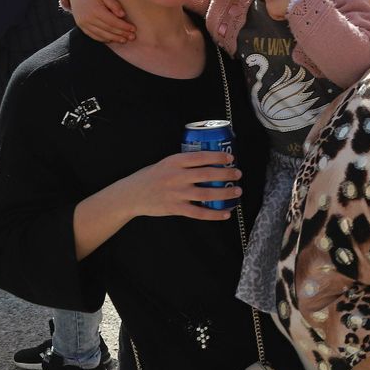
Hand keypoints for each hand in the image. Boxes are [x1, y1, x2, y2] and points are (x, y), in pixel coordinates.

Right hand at [73, 0, 135, 43]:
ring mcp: (84, 24)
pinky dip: (103, 39)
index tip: (133, 29)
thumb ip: (114, 4)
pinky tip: (112, 40)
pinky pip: (94, 36)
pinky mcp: (82, 27)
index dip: (124, 26)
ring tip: (124, 40)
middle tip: (132, 37)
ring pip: (101, 35)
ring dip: (114, 39)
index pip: (113, 21)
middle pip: (108, 29)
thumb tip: (122, 15)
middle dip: (121, 34)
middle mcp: (89, 19)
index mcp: (95, 10)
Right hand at [120, 149, 242, 220]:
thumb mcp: (165, 164)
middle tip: (238, 174)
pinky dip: (214, 214)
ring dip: (225, 193)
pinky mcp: (175, 208)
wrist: (131, 195)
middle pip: (207, 174)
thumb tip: (211, 162)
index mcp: (174, 161)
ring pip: (206, 193)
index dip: (218, 156)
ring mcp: (176, 193)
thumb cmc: (151, 177)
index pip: (200, 156)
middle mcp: (176, 176)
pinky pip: (199, 212)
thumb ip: (184, 163)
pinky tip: (226, 213)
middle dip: (226, 174)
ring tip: (237, 191)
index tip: (230, 158)